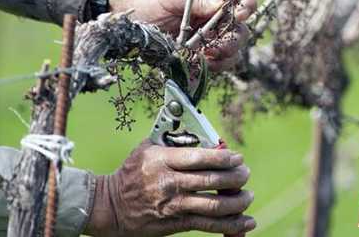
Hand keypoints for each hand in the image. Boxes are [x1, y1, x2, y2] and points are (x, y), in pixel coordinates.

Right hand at [84, 140, 255, 236]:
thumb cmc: (131, 173)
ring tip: (248, 196)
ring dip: (237, 201)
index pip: (200, 157)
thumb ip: (172, 140)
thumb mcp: (147, 149)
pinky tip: (246, 221)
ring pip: (214, 205)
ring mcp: (174, 206)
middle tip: (245, 174)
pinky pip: (208, 225)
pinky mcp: (176, 224)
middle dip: (236, 177)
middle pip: (212, 181)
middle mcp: (170, 183)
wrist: (110, 206)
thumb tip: (200, 133)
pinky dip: (231, 224)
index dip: (224, 157)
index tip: (238, 157)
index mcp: (163, 160)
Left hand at [109, 0, 256, 70]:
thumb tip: (225, 1)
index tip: (242, 12)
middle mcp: (215, 18)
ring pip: (233, 51)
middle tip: (216, 46)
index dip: (248, 2)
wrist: (126, 23)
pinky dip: (211, 68)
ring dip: (224, 56)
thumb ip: (198, 1)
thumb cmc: (148, 2)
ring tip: (204, 56)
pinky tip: (197, 65)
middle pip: (241, 29)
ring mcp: (209, 39)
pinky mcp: (199, 57)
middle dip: (234, 39)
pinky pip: (216, 66)